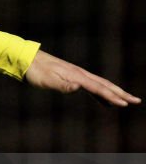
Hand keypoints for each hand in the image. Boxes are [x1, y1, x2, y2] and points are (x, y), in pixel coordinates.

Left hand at [25, 50, 140, 106]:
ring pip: (100, 84)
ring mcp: (77, 74)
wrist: (28, 60)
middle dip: (121, 93)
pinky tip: (103, 100)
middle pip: (105, 85)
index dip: (112, 97)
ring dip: (113, 93)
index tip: (125, 104)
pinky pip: (92, 86)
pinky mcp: (73, 76)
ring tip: (126, 101)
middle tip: (136, 101)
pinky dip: (101, 93)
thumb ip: (63, 85)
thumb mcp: (47, 80)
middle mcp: (80, 74)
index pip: (99, 88)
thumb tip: (78, 87)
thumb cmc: (37, 72)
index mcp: (77, 76)